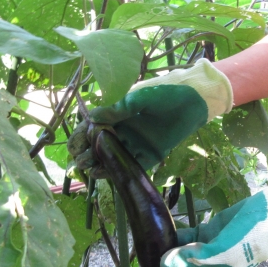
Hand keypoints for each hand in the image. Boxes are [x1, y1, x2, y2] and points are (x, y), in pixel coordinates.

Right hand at [67, 59, 231, 172]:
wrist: (194, 101)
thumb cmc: (165, 93)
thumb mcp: (139, 98)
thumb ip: (118, 109)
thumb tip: (93, 118)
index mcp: (118, 115)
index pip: (93, 128)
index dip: (81, 137)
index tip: (73, 146)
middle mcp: (124, 131)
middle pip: (100, 146)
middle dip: (87, 153)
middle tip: (80, 160)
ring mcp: (137, 144)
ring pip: (113, 158)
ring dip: (99, 164)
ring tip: (89, 169)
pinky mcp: (150, 156)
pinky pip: (132, 166)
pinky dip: (118, 171)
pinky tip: (105, 173)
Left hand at [141, 182, 267, 266]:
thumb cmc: (251, 239)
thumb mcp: (222, 252)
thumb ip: (192, 258)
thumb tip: (164, 264)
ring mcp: (211, 249)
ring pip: (183, 255)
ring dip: (168, 253)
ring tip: (147, 249)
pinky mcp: (211, 231)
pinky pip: (188, 237)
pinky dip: (176, 236)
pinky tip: (161, 231)